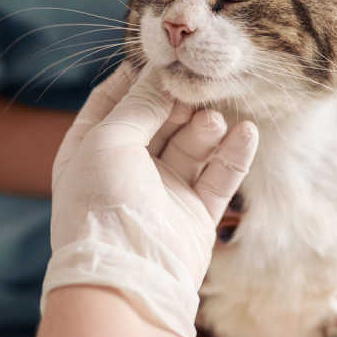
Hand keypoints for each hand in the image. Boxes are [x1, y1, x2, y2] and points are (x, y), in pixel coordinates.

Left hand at [43, 67, 258, 336]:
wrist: (127, 279)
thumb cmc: (102, 205)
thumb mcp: (109, 141)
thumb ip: (140, 105)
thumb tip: (161, 74)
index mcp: (89, 152)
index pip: (112, 102)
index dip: (136, 79)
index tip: (162, 57)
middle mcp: (125, 170)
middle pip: (158, 121)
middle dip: (177, 101)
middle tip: (197, 85)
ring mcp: (162, 193)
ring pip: (191, 146)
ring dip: (205, 127)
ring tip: (214, 119)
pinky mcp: (195, 215)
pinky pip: (219, 177)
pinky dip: (233, 154)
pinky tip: (247, 132)